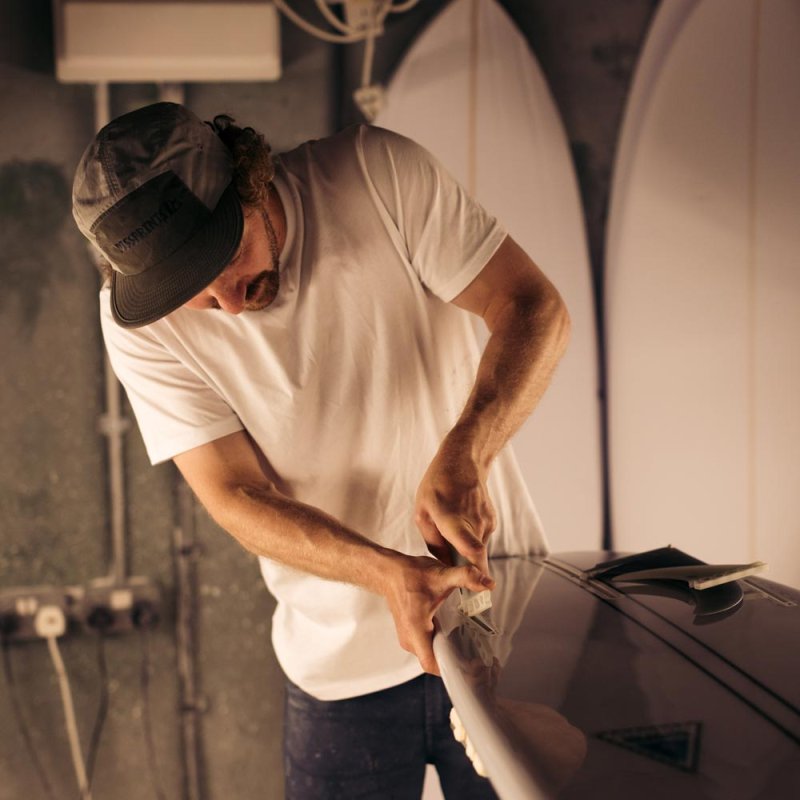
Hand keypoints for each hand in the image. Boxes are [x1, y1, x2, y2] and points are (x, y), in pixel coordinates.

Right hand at [384, 554, 494, 674]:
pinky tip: (457, 636)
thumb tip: (489, 584)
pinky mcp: (411, 633)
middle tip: (479, 658)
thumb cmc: (410, 575)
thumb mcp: (441, 574)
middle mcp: (410, 639)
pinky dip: (442, 645)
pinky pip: (428, 647)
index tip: (471, 664)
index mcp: (415, 630)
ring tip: (472, 649)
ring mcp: (409, 638)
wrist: (390, 572)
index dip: (451, 668)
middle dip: (456, 662)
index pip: (431, 663)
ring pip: (431, 654)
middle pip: (434, 662)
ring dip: (449, 653)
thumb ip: (465, 577)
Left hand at [414, 438, 496, 574]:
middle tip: (454, 565)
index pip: (469, 546)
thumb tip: (446, 565)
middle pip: (474, 557)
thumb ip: (433, 542)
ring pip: (476, 549)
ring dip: (464, 550)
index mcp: (450, 518)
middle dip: (464, 569)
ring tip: (451, 529)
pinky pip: (480, 539)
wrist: (463, 462)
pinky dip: (471, 538)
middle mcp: (473, 521)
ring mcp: (486, 521)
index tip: (478, 584)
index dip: (474, 568)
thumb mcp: (422, 512)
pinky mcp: (492, 521)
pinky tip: (462, 521)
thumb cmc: (437, 486)